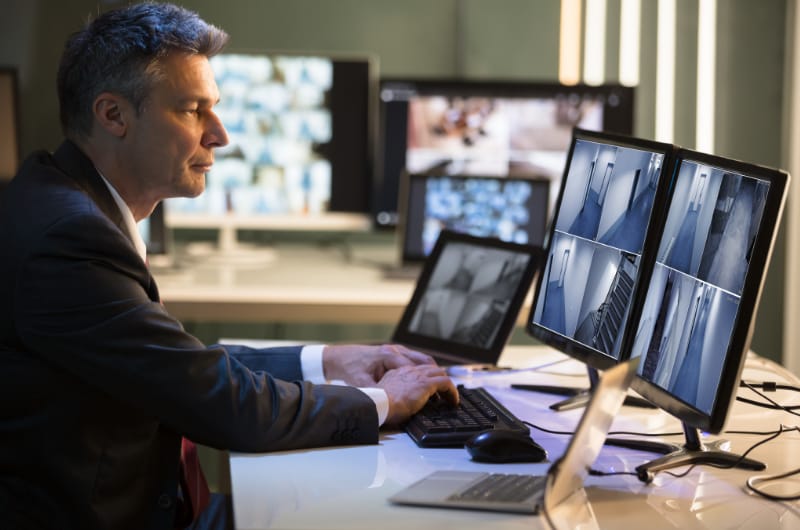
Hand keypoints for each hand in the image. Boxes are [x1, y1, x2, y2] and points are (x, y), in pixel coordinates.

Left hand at [322, 343, 436, 386]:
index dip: (432, 382)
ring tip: (439, 389)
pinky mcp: (393, 354)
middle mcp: (395, 350)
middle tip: (446, 393)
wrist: (337, 358)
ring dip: (432, 372)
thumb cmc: (348, 368)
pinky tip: (424, 382)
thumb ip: (375, 392)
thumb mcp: (360, 384)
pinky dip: (422, 370)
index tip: (440, 395)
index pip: (418, 368)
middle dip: (438, 376)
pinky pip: (414, 360)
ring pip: (422, 359)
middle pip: (425, 361)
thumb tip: (386, 406)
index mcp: (389, 356)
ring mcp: (395, 350)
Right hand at [376, 364, 458, 426]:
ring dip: (447, 385)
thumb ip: (392, 394)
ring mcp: (418, 376)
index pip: (416, 370)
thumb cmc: (379, 405)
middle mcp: (408, 371)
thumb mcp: (385, 395)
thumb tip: (396, 403)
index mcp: (397, 372)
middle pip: (430, 368)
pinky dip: (452, 391)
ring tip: (450, 397)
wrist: (379, 404)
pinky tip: (453, 401)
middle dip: (438, 378)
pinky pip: (446, 382)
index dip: (425, 378)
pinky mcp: (426, 383)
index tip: (429, 390)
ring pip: (440, 372)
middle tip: (443, 392)